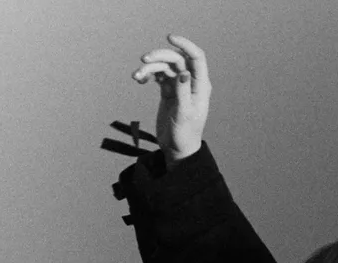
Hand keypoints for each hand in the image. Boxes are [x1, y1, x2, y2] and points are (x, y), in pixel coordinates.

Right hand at [132, 34, 210, 163]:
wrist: (177, 149)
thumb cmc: (185, 134)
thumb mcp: (185, 114)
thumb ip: (184, 92)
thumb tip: (184, 72)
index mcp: (201, 87)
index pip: (197, 58)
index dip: (185, 45)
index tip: (169, 38)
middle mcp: (191, 83)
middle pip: (176, 59)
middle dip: (160, 56)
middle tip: (144, 60)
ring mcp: (179, 86)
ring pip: (164, 66)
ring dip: (149, 67)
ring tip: (137, 75)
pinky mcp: (168, 91)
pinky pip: (157, 75)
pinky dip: (147, 75)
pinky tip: (138, 79)